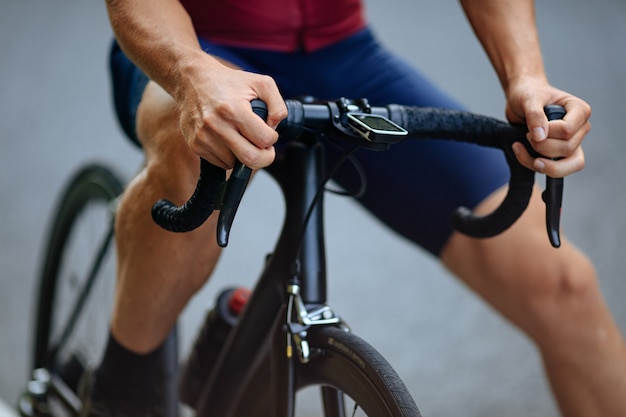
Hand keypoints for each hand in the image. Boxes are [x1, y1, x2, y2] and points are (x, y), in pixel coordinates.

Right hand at [176, 53, 287, 169]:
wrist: (192, 79)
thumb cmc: (229, 82)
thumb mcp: (261, 83)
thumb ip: (278, 106)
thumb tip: (274, 128)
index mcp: (233, 109)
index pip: (263, 140)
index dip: (272, 139)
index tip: (269, 133)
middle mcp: (216, 124)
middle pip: (251, 159)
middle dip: (264, 158)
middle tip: (265, 149)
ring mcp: (203, 136)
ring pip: (235, 163)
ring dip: (243, 154)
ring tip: (240, 135)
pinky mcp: (195, 144)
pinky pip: (220, 163)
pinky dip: (228, 156)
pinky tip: (226, 138)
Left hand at [505, 77, 590, 177]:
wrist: (520, 99)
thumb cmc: (529, 94)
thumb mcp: (529, 99)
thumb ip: (535, 115)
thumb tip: (540, 137)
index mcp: (580, 111)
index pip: (568, 131)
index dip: (548, 133)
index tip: (532, 126)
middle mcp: (580, 129)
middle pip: (567, 150)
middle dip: (541, 147)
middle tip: (527, 135)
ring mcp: (571, 143)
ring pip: (565, 166)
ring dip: (538, 161)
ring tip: (520, 146)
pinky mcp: (558, 155)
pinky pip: (552, 170)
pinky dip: (531, 164)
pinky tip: (518, 149)